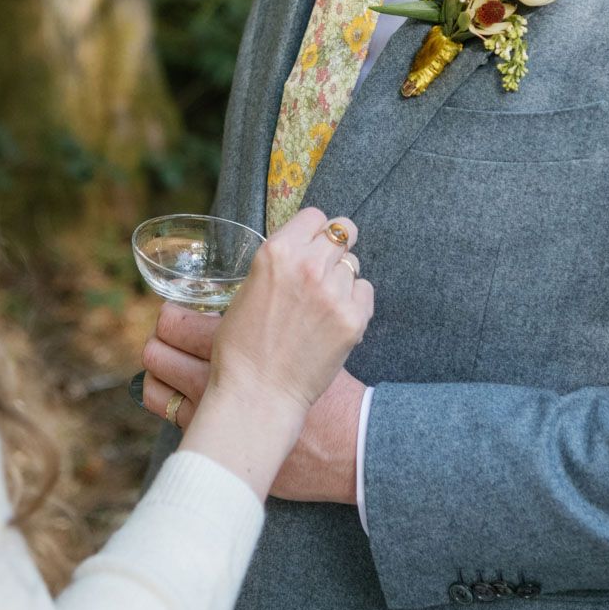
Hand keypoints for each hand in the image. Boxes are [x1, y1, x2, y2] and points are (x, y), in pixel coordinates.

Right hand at [141, 207, 373, 499]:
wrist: (257, 393)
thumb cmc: (242, 346)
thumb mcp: (250, 287)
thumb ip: (280, 264)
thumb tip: (302, 251)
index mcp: (276, 251)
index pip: (315, 216)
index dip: (314, 231)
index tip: (312, 244)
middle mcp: (308, 264)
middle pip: (343, 232)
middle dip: (335, 249)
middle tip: (325, 271)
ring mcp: (333, 292)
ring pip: (353, 265)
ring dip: (342, 279)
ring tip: (322, 306)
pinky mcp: (352, 319)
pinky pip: (365, 292)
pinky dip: (354, 303)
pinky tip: (335, 320)